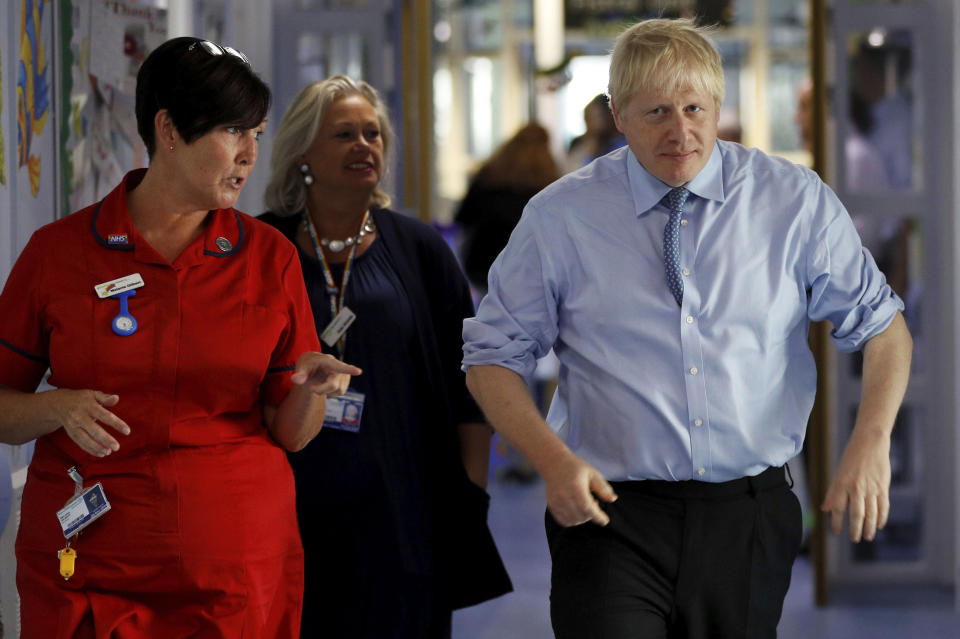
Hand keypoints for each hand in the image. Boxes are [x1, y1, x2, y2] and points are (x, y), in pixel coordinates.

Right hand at [50, 389, 130, 457]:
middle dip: (105, 439)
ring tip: (108, 452)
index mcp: (88, 405)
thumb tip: (116, 398)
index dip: (116, 423)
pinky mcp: (70, 433)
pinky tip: (100, 454)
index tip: (127, 431)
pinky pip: (79, 443)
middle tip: (116, 447)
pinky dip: (89, 450)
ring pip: (84, 438)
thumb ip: (105, 397)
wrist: (58, 403)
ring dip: (96, 447)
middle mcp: (79, 416)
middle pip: (93, 430)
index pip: (105, 415)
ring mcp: (73, 425)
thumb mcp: (93, 394)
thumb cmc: (81, 399)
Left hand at [290, 352, 361, 396]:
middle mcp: (338, 366)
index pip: (338, 366)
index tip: (358, 371)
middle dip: (322, 390)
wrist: (314, 366)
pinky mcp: (346, 380)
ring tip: (319, 385)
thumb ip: (299, 373)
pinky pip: (341, 392)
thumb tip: (296, 379)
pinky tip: (326, 386)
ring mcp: (344, 373)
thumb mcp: (301, 367)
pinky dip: (332, 393)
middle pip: (334, 384)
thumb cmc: (307, 364)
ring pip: (339, 390)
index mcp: (327, 361)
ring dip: (327, 392)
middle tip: (311, 389)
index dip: (348, 369)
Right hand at [542, 452, 617, 526]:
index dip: (598, 517)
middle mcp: (563, 496)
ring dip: (582, 518)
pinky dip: (573, 520)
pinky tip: (576, 511)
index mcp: (575, 487)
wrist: (554, 464)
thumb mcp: (592, 474)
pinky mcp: (551, 506)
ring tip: (584, 505)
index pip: (587, 508)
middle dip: (591, 515)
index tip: (605, 520)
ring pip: (573, 521)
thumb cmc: (575, 468)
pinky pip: (563, 521)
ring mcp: (555, 502)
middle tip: (594, 503)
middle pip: (581, 516)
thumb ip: (603, 488)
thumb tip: (613, 499)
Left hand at [821, 427, 891, 541]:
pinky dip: (881, 517)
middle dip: (855, 530)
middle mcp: (856, 488)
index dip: (836, 522)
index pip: (838, 509)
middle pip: (856, 514)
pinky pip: (883, 506)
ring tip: (867, 537)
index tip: (836, 532)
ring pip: (871, 513)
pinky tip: (879, 525)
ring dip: (869, 527)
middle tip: (854, 539)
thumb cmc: (851, 459)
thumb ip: (833, 493)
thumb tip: (824, 509)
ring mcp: (871, 488)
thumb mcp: (838, 473)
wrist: (870, 443)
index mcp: (842, 484)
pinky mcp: (883, 487)